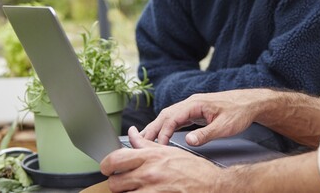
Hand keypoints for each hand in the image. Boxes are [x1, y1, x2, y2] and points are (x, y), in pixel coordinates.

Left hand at [100, 127, 222, 191]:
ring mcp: (153, 190)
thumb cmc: (194, 170)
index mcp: (151, 157)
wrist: (213, 186)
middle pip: (114, 182)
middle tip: (124, 183)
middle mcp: (149, 173)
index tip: (107, 168)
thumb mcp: (169, 151)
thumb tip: (132, 133)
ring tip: (135, 190)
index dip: (105, 165)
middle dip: (117, 184)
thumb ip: (146, 144)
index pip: (115, 159)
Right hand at [140, 89, 265, 145]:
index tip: (158, 146)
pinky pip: (175, 119)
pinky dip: (166, 127)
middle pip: (165, 115)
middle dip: (152, 128)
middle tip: (139, 142)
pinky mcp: (194, 111)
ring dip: (157, 127)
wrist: (248, 103)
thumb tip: (189, 141)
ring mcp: (191, 106)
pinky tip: (162, 135)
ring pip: (168, 116)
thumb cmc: (238, 113)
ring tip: (145, 140)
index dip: (163, 132)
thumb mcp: (224, 127)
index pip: (171, 117)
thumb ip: (206, 134)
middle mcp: (190, 103)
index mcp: (195, 103)